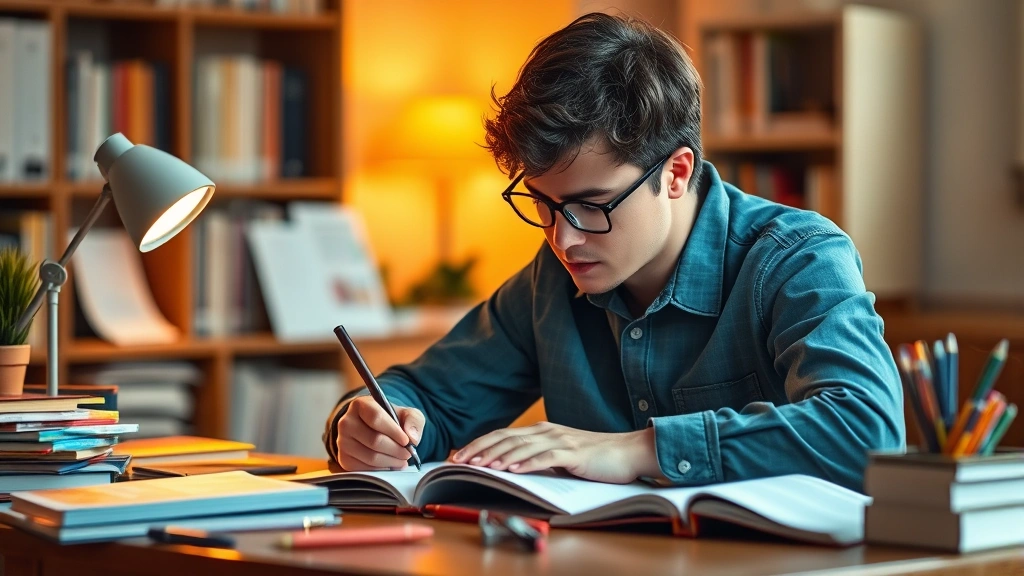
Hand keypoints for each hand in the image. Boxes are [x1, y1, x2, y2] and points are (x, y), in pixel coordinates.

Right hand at [335, 396, 424, 471]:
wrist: (376, 430)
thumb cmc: (392, 420)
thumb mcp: (407, 414)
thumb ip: (414, 421)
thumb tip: (412, 437)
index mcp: (360, 405)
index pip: (376, 418)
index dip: (394, 431)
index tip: (406, 441)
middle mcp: (346, 422)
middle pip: (374, 440)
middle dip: (396, 450)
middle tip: (408, 453)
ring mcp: (342, 442)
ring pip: (371, 457)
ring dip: (391, 461)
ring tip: (402, 460)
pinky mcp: (344, 459)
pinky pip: (365, 469)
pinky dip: (382, 469)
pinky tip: (390, 464)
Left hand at [450, 422, 662, 483]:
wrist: (627, 452)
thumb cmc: (593, 457)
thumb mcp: (559, 455)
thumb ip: (537, 456)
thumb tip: (509, 467)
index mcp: (542, 431)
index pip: (503, 435)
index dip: (479, 444)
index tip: (459, 455)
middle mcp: (547, 431)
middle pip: (506, 438)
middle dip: (480, 449)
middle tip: (460, 461)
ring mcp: (561, 440)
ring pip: (523, 446)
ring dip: (499, 456)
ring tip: (481, 465)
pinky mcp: (574, 453)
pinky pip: (547, 457)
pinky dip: (528, 463)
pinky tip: (514, 470)